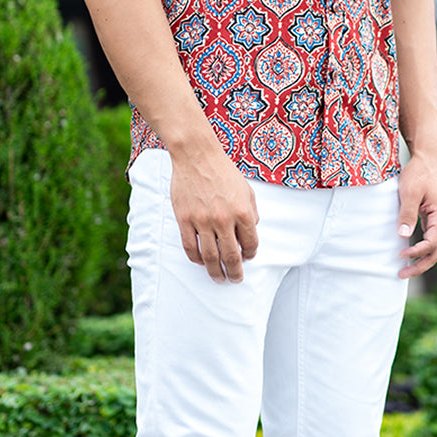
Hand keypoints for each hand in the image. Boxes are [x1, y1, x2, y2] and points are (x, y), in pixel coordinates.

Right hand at [169, 150, 259, 282]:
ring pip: (210, 257)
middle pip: (231, 256)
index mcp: (242, 212)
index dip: (251, 254)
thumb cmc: (223, 171)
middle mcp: (223, 219)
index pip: (250, 243)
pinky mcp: (185, 219)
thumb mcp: (246, 190)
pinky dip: (196, 259)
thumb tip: (251, 230)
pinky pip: (190, 247)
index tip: (248, 258)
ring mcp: (202, 220)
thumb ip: (251, 212)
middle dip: (235, 272)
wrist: (197, 156)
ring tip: (219, 279)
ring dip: (215, 272)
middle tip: (235, 280)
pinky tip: (201, 262)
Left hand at [397, 153, 436, 278]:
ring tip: (404, 270)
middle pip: (436, 253)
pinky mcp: (436, 220)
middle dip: (420, 266)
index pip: (431, 243)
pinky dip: (422, 251)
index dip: (416, 253)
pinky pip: (431, 241)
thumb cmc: (419, 173)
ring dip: (421, 261)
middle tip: (401, 274)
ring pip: (435, 249)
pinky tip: (409, 254)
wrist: (428, 159)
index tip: (399, 255)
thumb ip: (407, 214)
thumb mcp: (410, 192)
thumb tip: (403, 236)